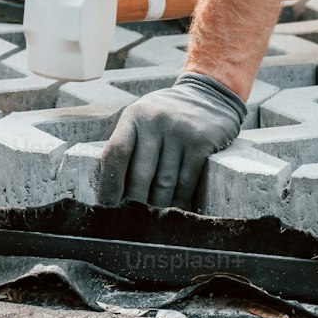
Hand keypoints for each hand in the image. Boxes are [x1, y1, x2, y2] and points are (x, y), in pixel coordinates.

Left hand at [96, 71, 246, 210]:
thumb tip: (113, 192)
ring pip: (164, 184)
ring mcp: (180, 131)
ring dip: (159, 208)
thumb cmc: (166, 115)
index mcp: (134, 115)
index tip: (108, 207)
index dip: (109, 184)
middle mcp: (155, 120)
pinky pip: (187, 183)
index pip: (115, 153)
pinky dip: (180, 202)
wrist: (208, 94)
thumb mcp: (143, 118)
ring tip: (153, 222)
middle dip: (135, 204)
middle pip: (140, 175)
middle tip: (132, 223)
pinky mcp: (201, 142)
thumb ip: (128, 145)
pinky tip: (176, 211)